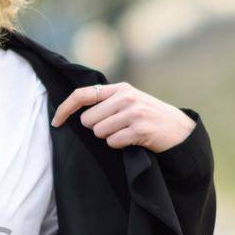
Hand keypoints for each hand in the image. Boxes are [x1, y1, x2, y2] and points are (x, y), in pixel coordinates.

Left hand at [50, 81, 194, 152]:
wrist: (180, 130)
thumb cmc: (149, 117)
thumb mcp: (130, 101)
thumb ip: (106, 102)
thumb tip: (75, 113)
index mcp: (120, 88)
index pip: (82, 94)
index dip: (65, 109)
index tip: (55, 122)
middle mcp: (126, 96)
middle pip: (88, 120)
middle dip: (97, 128)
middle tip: (117, 128)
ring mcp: (134, 112)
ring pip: (99, 132)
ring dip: (110, 138)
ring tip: (127, 133)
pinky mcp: (140, 128)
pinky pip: (113, 142)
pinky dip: (120, 145)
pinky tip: (133, 141)